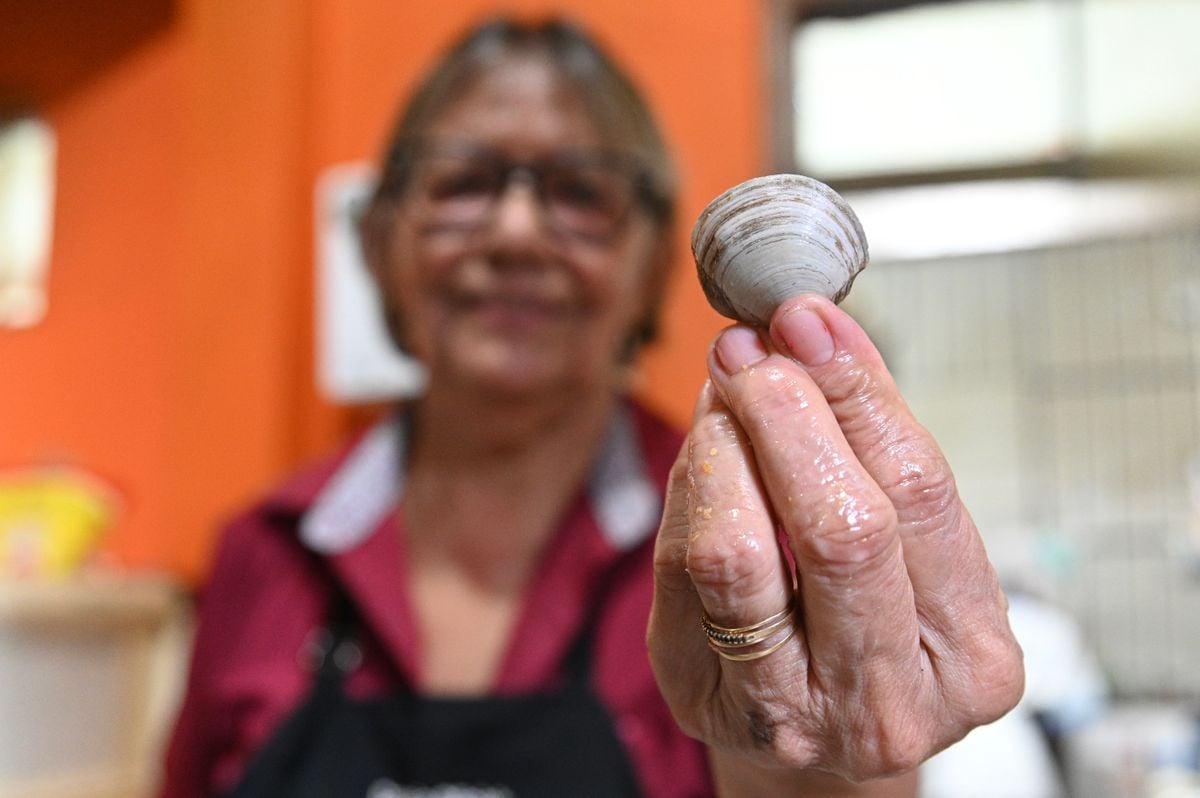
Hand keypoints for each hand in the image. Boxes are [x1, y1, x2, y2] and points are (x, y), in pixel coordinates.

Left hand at [647, 295, 1022, 788]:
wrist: (818, 733)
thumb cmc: (872, 626)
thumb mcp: (911, 550)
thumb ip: (872, 447)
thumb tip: (813, 335)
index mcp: (971, 655)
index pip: (920, 493)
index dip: (860, 392)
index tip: (813, 320)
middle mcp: (888, 700)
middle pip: (841, 528)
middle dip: (789, 415)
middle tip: (754, 349)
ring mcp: (791, 710)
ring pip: (741, 552)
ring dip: (726, 444)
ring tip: (727, 392)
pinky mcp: (704, 698)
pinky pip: (680, 568)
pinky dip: (691, 486)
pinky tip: (708, 449)